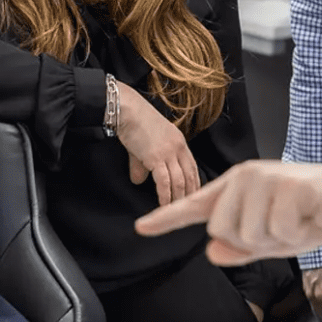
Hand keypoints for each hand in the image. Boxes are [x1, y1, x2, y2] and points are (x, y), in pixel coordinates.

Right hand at [113, 85, 199, 206]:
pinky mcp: (156, 158)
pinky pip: (165, 182)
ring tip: (174, 211)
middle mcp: (178, 148)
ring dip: (178, 198)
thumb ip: (144, 164)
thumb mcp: (145, 144)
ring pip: (180, 181)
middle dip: (189, 194)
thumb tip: (138, 180)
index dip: (194, 183)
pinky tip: (163, 205)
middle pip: (190, 176)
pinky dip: (165, 196)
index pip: (193, 167)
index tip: (193, 196)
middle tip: (187, 209)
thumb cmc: (134, 123)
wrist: (127, 110)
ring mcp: (168, 153)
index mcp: (180, 142)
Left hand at [133, 159, 321, 264]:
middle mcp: (246, 177)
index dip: (167, 219)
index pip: (196, 206)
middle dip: (253, 243)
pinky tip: (309, 217)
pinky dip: (298, 234)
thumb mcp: (272, 238)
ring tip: (296, 220)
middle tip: (281, 228)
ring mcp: (266, 178)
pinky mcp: (289, 186)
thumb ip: (240, 248)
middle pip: (223, 231)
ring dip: (278, 239)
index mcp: (237, 187)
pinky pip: (279, 232)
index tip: (142, 227)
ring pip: (250, 235)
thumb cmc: (309, 214)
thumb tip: (212, 251)